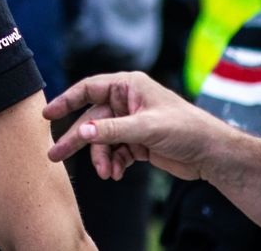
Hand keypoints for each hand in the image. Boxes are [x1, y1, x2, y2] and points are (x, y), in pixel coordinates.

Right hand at [43, 71, 230, 181]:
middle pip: (91, 120)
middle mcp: (126, 102)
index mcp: (128, 86)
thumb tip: (82, 132)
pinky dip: (113, 163)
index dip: (66, 101)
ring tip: (106, 173)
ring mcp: (130, 123)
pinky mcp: (137, 142)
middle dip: (78, 140)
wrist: (213, 154)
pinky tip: (116, 174)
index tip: (48, 116)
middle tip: (56, 155)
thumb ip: (112, 130)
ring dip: (101, 158)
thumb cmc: (186, 129)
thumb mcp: (147, 128)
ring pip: (102, 140)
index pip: (88, 89)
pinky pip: (115, 152)